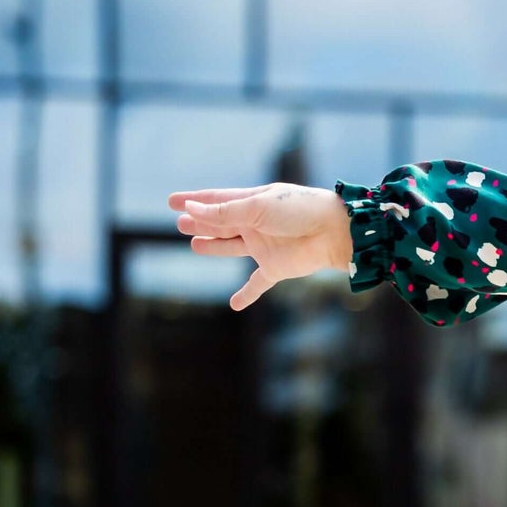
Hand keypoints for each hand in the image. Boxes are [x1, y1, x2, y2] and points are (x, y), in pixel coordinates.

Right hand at [167, 182, 353, 311]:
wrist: (334, 232)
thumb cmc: (298, 211)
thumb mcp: (257, 208)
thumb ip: (224, 212)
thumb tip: (191, 209)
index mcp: (251, 203)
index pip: (216, 201)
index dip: (194, 201)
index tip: (172, 201)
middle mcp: (256, 224)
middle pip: (221, 224)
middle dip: (201, 223)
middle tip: (180, 224)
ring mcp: (265, 247)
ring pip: (232, 248)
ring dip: (214, 247)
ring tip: (194, 245)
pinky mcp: (276, 268)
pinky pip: (257, 283)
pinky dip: (246, 294)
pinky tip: (234, 305)